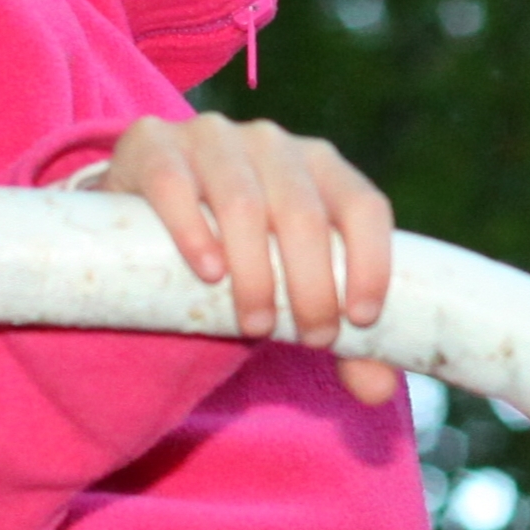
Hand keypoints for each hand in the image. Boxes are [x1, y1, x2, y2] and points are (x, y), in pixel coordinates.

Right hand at [101, 113, 402, 403]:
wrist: (156, 215)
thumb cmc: (248, 255)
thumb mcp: (296, 290)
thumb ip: (343, 338)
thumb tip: (378, 392)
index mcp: (323, 167)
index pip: (364, 206)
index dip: (371, 262)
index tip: (361, 320)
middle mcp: (274, 143)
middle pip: (304, 214)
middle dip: (312, 285)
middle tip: (310, 338)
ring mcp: (212, 138)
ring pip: (244, 204)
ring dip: (256, 272)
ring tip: (255, 326)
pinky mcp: (152, 144)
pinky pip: (174, 182)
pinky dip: (193, 230)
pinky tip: (208, 272)